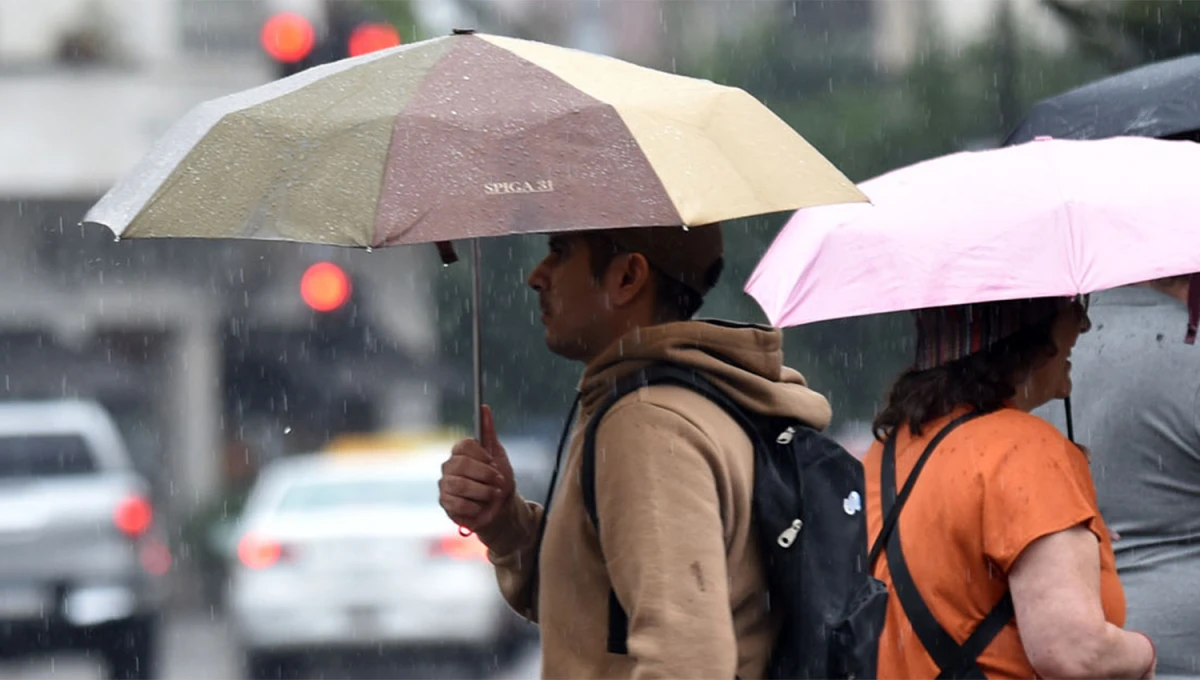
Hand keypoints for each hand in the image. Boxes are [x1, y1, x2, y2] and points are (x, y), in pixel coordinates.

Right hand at [439, 405, 515, 533]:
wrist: (500, 507)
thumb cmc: (498, 479)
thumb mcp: (498, 455)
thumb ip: (489, 432)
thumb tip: (485, 407)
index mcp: (461, 452)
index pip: (464, 445)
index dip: (482, 455)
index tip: (493, 462)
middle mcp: (449, 466)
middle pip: (462, 465)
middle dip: (485, 475)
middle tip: (498, 481)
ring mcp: (445, 484)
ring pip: (460, 485)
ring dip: (483, 492)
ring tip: (492, 495)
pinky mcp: (445, 503)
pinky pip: (457, 504)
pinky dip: (475, 507)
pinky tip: (480, 507)